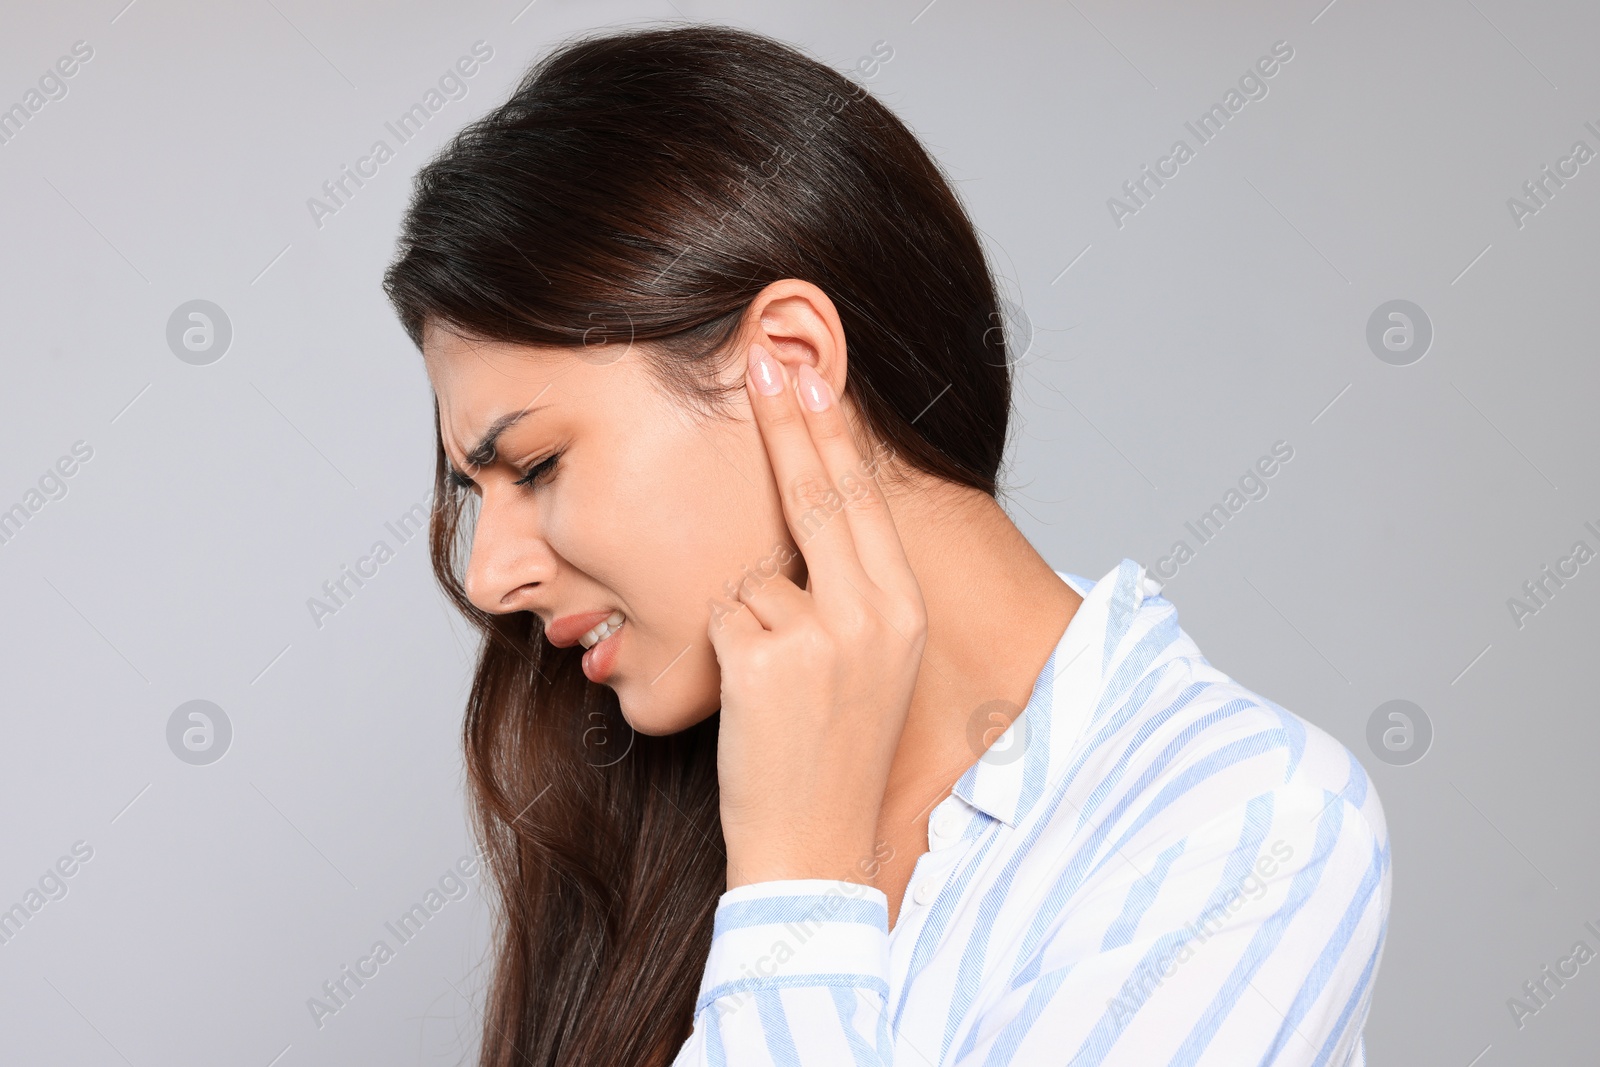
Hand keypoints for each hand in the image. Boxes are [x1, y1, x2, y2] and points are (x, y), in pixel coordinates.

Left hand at [708, 341, 927, 889]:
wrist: (814, 846)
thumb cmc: (835, 752)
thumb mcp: (873, 663)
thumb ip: (854, 590)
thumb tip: (813, 511)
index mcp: (904, 611)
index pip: (864, 500)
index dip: (833, 431)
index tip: (813, 375)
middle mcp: (875, 613)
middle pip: (820, 494)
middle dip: (790, 419)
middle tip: (767, 354)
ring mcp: (820, 633)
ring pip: (755, 573)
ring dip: (750, 617)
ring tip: (775, 687)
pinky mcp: (763, 656)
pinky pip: (723, 614)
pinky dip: (724, 649)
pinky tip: (752, 701)